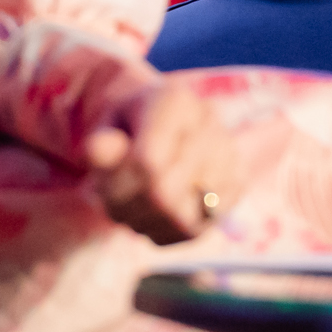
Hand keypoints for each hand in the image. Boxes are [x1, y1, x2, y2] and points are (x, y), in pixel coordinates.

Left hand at [82, 80, 244, 244]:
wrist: (167, 122)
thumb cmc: (131, 125)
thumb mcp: (108, 125)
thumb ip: (100, 141)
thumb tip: (95, 151)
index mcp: (175, 100)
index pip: (147, 163)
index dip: (118, 186)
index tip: (100, 186)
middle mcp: (211, 123)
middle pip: (165, 194)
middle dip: (129, 208)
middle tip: (112, 205)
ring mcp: (229, 154)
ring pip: (182, 218)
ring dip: (146, 223)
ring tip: (131, 209)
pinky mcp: (236, 185)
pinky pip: (196, 229)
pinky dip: (166, 231)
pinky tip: (153, 215)